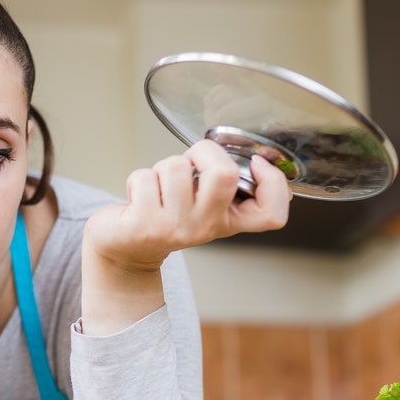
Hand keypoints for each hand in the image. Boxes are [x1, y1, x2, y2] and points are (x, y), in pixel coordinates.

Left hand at [78, 139, 289, 335]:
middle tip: (191, 162)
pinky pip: (144, 177)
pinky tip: (138, 197)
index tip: (256, 163)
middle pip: (224, 174)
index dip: (273, 182)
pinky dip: (137, 179)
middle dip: (204, 151)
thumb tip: (241, 151)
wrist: (125, 248)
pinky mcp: (144, 225)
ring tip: (158, 187)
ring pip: (176, 166)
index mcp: (228, 221)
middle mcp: (206, 227)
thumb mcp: (203, 206)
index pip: (272, 214)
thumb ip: (222, 186)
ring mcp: (175, 228)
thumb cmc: (166, 216)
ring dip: (162, 166)